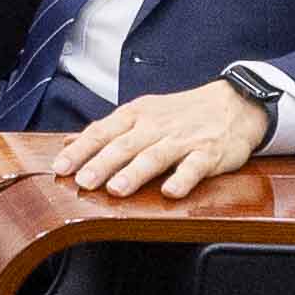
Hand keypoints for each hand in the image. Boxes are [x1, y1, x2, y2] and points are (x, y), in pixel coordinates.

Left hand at [55, 81, 274, 199]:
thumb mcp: (141, 113)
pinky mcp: (210, 152)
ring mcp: (183, 139)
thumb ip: (107, 131)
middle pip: (124, 145)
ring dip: (135, 173)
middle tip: (82, 182)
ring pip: (155, 156)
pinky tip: (170, 192)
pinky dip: (183, 179)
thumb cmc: (181, 113)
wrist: (234, 102)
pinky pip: (195, 167)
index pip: (102, 131)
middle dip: (101, 164)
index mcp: (136, 115)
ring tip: (116, 190)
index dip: (80, 150)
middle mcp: (156, 126)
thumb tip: (68, 142)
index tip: (60, 168)